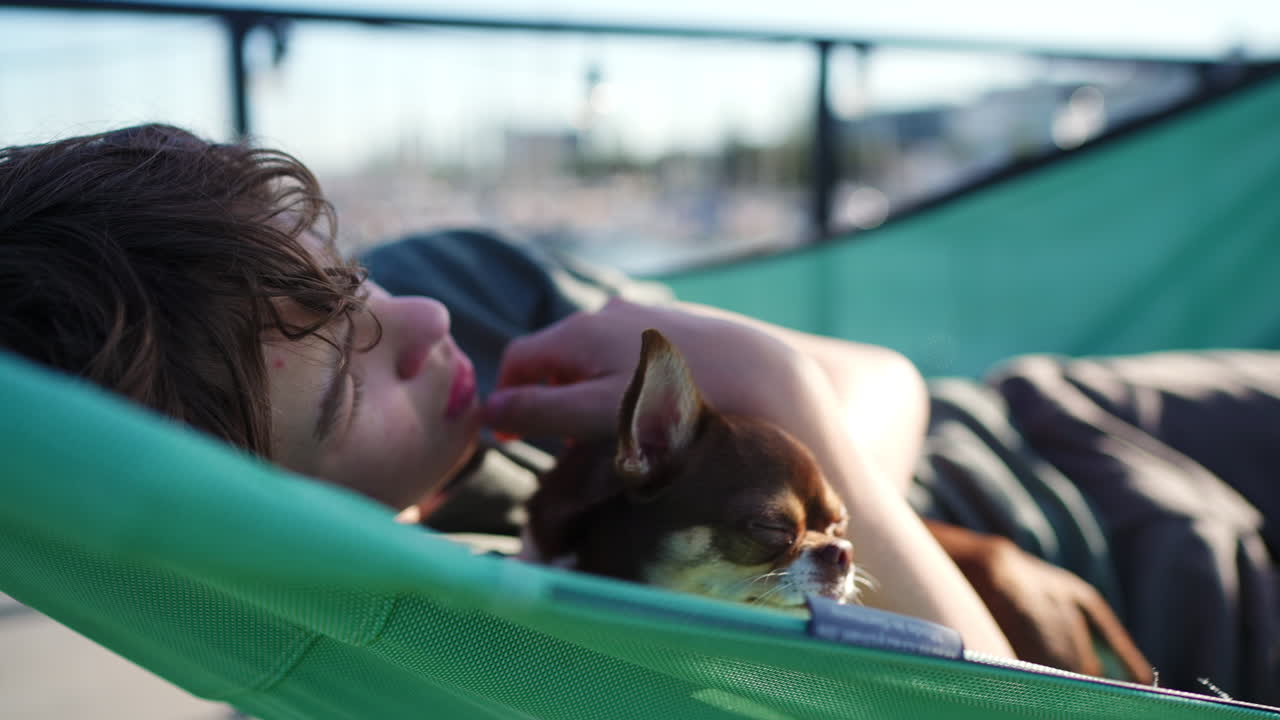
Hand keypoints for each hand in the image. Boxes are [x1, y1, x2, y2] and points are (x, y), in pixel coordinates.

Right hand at [483, 297, 805, 440]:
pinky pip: (633, 357)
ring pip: (597, 358)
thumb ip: (538, 412)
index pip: (519, 358)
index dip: (507, 398)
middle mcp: (607, 313)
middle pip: (558, 358)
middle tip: (568, 448)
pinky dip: (625, 384)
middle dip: (553, 400)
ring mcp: (644, 317)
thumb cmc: (673, 403)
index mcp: (578, 331)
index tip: (511, 438)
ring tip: (613, 437)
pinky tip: (654, 414)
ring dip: (590, 394)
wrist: (763, 379)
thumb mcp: (595, 414)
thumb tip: (489, 410)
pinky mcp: (678, 327)